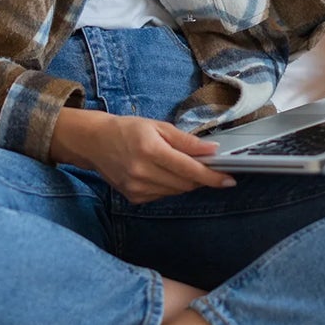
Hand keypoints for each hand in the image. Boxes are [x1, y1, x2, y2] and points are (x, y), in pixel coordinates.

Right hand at [50, 107, 235, 203]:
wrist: (94, 142)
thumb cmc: (127, 130)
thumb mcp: (158, 127)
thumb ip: (186, 141)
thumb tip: (212, 150)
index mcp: (150, 150)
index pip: (189, 169)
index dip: (212, 176)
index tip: (229, 179)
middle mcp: (143, 172)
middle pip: (186, 183)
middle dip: (201, 177)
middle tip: (207, 166)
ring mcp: (137, 188)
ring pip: (176, 191)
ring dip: (186, 181)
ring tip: (178, 165)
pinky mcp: (134, 197)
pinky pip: (163, 195)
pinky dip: (170, 186)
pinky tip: (162, 173)